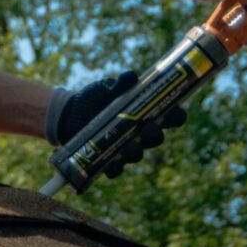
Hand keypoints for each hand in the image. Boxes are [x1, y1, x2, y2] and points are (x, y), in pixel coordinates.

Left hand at [51, 71, 187, 177]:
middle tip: (149, 128)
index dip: (176, 116)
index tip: (176, 112)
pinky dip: (115, 168)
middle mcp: (139, 133)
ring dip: (136, 151)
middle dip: (155, 135)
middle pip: (156, 137)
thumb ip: (120, 83)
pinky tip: (112, 163)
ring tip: (130, 146)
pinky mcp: (108, 159)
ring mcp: (125, 147)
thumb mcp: (106, 88)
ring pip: (137, 154)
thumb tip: (130, 77)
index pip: (170, 117)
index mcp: (145, 114)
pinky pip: (115, 169)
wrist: (70, 112)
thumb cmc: (94, 98)